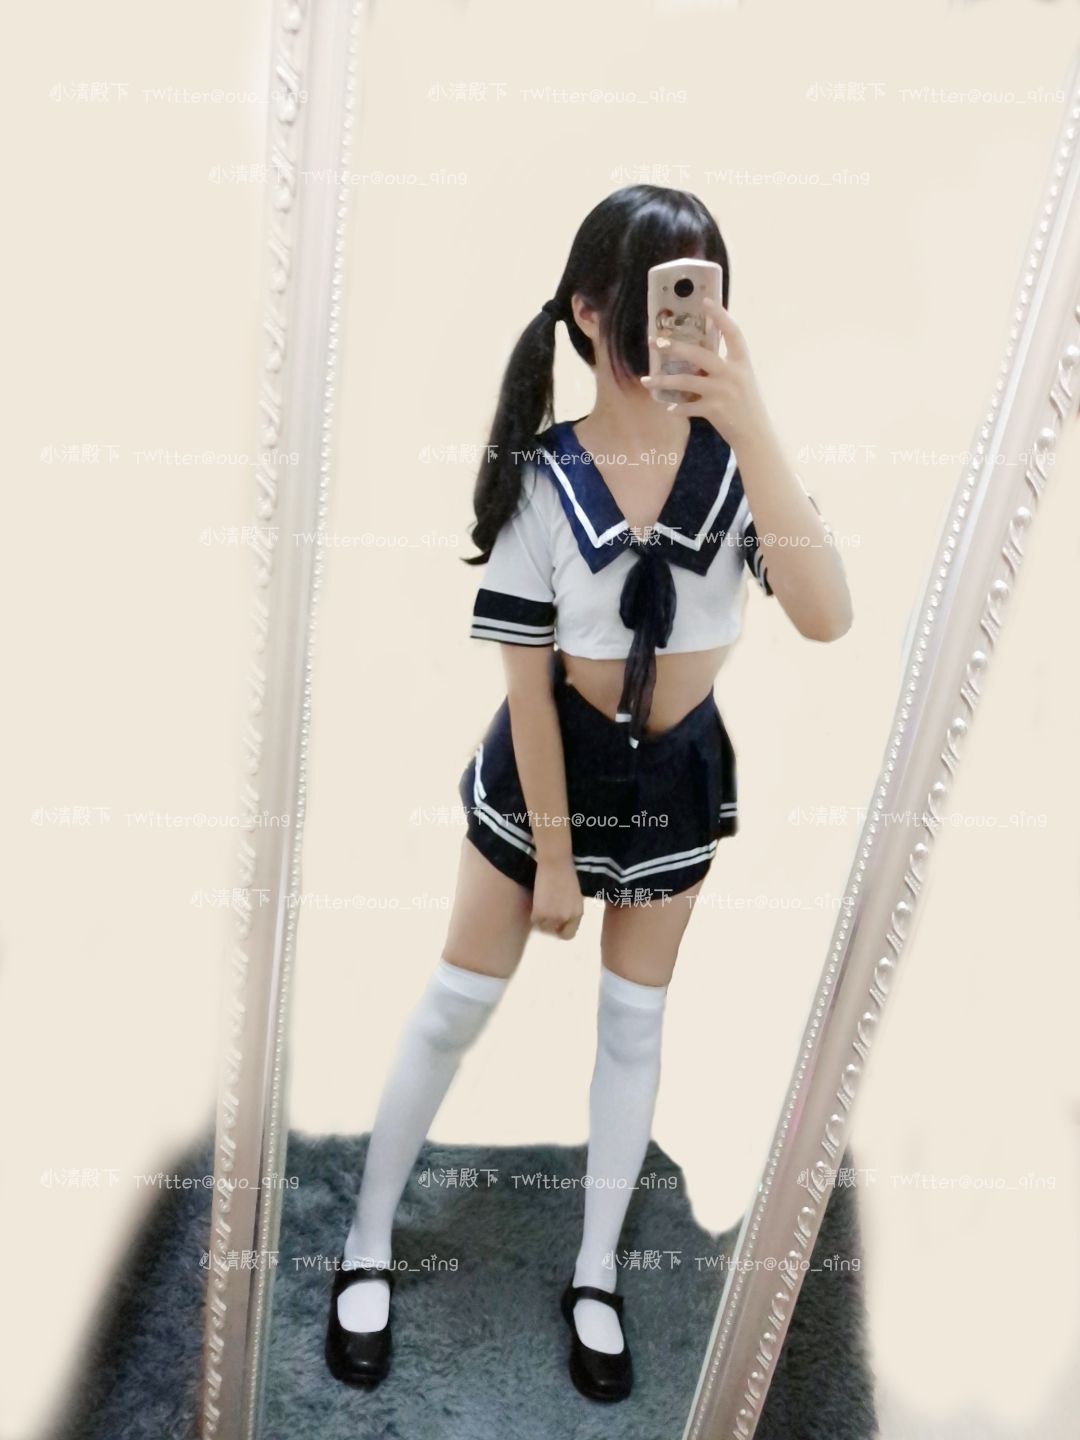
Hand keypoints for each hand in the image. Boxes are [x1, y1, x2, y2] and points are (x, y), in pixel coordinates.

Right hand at [531, 855, 583, 939]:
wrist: (556, 862)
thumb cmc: (565, 872)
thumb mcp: (574, 895)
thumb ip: (569, 909)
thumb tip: (561, 920)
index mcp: (578, 913)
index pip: (569, 934)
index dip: (560, 930)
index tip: (555, 925)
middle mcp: (567, 918)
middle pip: (554, 931)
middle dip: (549, 923)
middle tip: (545, 911)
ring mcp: (554, 917)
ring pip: (543, 926)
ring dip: (541, 917)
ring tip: (542, 901)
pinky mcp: (541, 913)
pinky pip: (534, 919)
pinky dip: (534, 911)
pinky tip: (537, 898)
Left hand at [640, 295, 768, 447]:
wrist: (755, 434)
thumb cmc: (746, 405)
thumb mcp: (741, 380)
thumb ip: (723, 367)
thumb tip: (696, 358)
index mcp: (741, 362)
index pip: (732, 332)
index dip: (720, 315)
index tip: (705, 300)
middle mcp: (732, 373)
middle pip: (699, 354)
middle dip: (675, 347)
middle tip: (656, 342)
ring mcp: (723, 391)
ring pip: (686, 381)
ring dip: (664, 380)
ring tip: (646, 380)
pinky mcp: (715, 410)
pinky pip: (689, 406)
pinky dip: (677, 408)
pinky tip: (667, 408)